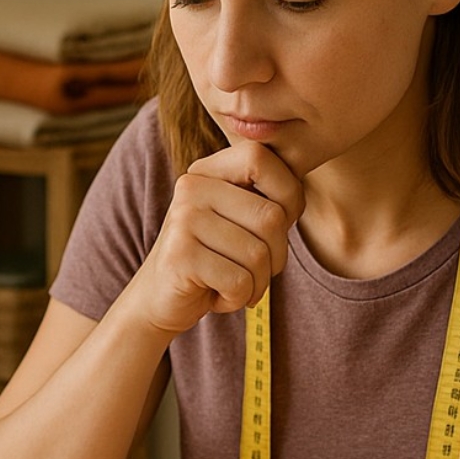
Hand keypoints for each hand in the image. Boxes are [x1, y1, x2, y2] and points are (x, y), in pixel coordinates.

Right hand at [111, 143, 303, 340]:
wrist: (161, 299)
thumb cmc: (214, 259)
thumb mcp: (239, 220)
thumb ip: (267, 198)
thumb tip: (298, 193)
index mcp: (208, 171)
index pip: (263, 159)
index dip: (288, 194)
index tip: (277, 224)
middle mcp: (191, 188)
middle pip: (271, 217)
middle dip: (276, 256)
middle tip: (254, 270)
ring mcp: (183, 220)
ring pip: (258, 255)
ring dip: (256, 282)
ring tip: (232, 283)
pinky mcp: (180, 256)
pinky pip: (239, 281)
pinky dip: (238, 297)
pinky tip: (217, 294)